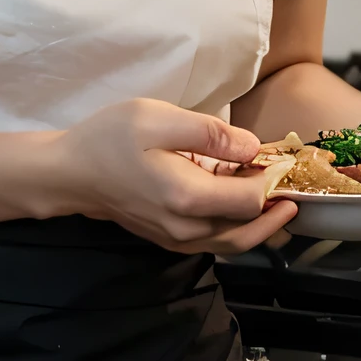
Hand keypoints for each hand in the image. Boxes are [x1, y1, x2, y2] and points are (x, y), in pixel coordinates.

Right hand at [56, 99, 298, 256]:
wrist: (69, 173)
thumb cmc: (109, 139)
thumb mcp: (159, 119)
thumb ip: (210, 134)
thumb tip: (252, 148)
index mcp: (187, 198)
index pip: (250, 200)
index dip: (271, 180)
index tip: (278, 158)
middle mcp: (186, 229)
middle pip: (247, 230)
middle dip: (274, 211)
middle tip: (292, 191)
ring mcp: (175, 240)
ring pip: (232, 241)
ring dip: (258, 223)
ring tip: (274, 199)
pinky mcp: (167, 240)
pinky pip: (213, 241)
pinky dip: (234, 227)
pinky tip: (236, 203)